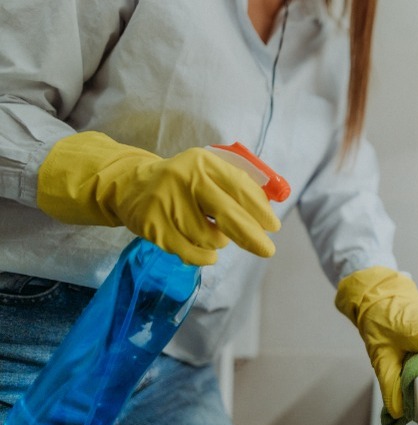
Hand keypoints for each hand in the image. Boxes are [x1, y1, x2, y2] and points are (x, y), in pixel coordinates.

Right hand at [37, 131, 280, 264]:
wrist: (130, 185)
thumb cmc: (183, 182)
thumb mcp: (207, 172)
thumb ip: (236, 186)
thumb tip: (268, 211)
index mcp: (203, 162)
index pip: (239, 187)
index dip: (260, 210)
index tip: (274, 227)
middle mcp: (184, 179)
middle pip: (227, 214)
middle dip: (252, 236)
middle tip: (268, 250)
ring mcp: (166, 203)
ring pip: (210, 238)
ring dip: (219, 242)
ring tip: (211, 232)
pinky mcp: (153, 226)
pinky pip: (191, 252)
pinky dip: (204, 256)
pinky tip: (206, 251)